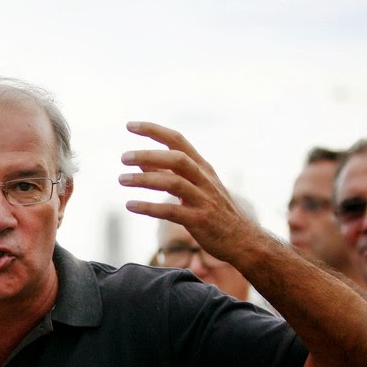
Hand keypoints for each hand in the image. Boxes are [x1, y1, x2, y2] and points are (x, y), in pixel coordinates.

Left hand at [119, 121, 251, 261]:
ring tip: (122, 179)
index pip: (177, 140)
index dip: (154, 131)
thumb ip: (171, 173)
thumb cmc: (215, 212)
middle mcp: (204, 179)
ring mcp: (203, 199)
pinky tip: (131, 205)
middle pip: (176, 158)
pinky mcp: (199, 220)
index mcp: (202, 167)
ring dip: (145, 179)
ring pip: (173, 182)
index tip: (131, 125)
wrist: (243, 240)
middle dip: (148, 155)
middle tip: (123, 158)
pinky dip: (149, 207)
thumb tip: (143, 162)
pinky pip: (171, 211)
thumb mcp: (197, 186)